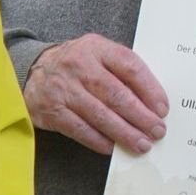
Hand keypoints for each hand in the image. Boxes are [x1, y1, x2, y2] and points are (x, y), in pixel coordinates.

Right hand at [22, 34, 168, 155]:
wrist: (33, 70)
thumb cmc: (77, 64)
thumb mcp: (98, 54)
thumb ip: (122, 70)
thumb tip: (153, 101)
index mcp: (96, 47)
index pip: (129, 66)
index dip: (150, 89)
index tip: (162, 108)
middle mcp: (79, 65)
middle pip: (116, 94)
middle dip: (141, 116)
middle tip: (157, 131)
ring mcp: (64, 89)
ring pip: (100, 115)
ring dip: (125, 133)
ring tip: (142, 144)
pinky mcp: (53, 110)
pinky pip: (81, 129)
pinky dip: (99, 141)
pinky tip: (114, 147)